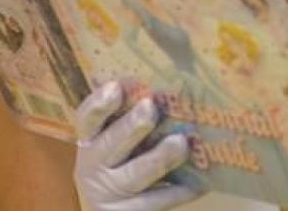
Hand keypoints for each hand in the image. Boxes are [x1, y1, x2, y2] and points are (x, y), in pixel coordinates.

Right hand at [73, 82, 200, 210]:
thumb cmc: (120, 163)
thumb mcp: (115, 141)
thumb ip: (130, 119)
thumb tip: (167, 88)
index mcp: (90, 141)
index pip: (87, 120)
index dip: (99, 105)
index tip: (115, 87)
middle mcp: (93, 167)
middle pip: (110, 145)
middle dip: (131, 126)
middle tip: (150, 108)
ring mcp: (111, 193)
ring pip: (134, 175)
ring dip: (159, 157)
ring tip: (180, 143)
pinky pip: (158, 201)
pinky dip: (179, 191)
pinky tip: (199, 182)